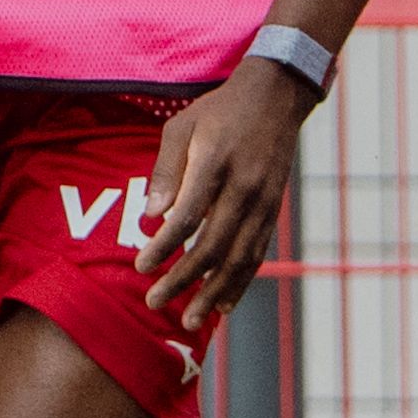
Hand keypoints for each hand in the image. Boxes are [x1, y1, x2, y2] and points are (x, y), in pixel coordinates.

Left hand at [136, 59, 312, 333]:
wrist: (277, 97)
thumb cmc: (219, 111)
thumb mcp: (182, 127)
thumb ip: (166, 171)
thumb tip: (151, 216)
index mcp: (216, 163)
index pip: (188, 216)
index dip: (164, 247)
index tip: (141, 266)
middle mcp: (244, 187)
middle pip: (213, 246)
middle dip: (183, 280)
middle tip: (155, 302)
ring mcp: (264, 202)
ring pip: (240, 258)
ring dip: (213, 293)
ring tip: (191, 320)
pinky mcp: (274, 210)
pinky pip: (257, 254)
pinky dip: (241, 282)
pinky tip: (224, 305)